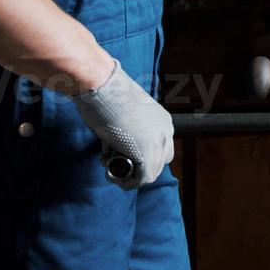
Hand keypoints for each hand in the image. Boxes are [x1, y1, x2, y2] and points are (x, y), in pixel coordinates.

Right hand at [71, 59, 174, 188]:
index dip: (140, 156)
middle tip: (112, 160)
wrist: (104, 88)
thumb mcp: (122, 113)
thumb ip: (127, 130)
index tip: (119, 152)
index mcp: (162, 120)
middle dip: (136, 167)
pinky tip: (110, 174)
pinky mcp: (148, 155)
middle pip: (159, 162)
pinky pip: (142, 180)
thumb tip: (115, 146)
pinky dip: (125, 182)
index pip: (160, 147)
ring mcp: (159, 144)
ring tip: (107, 163)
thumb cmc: (107, 95)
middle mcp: (166, 131)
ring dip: (128, 175)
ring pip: (150, 173)